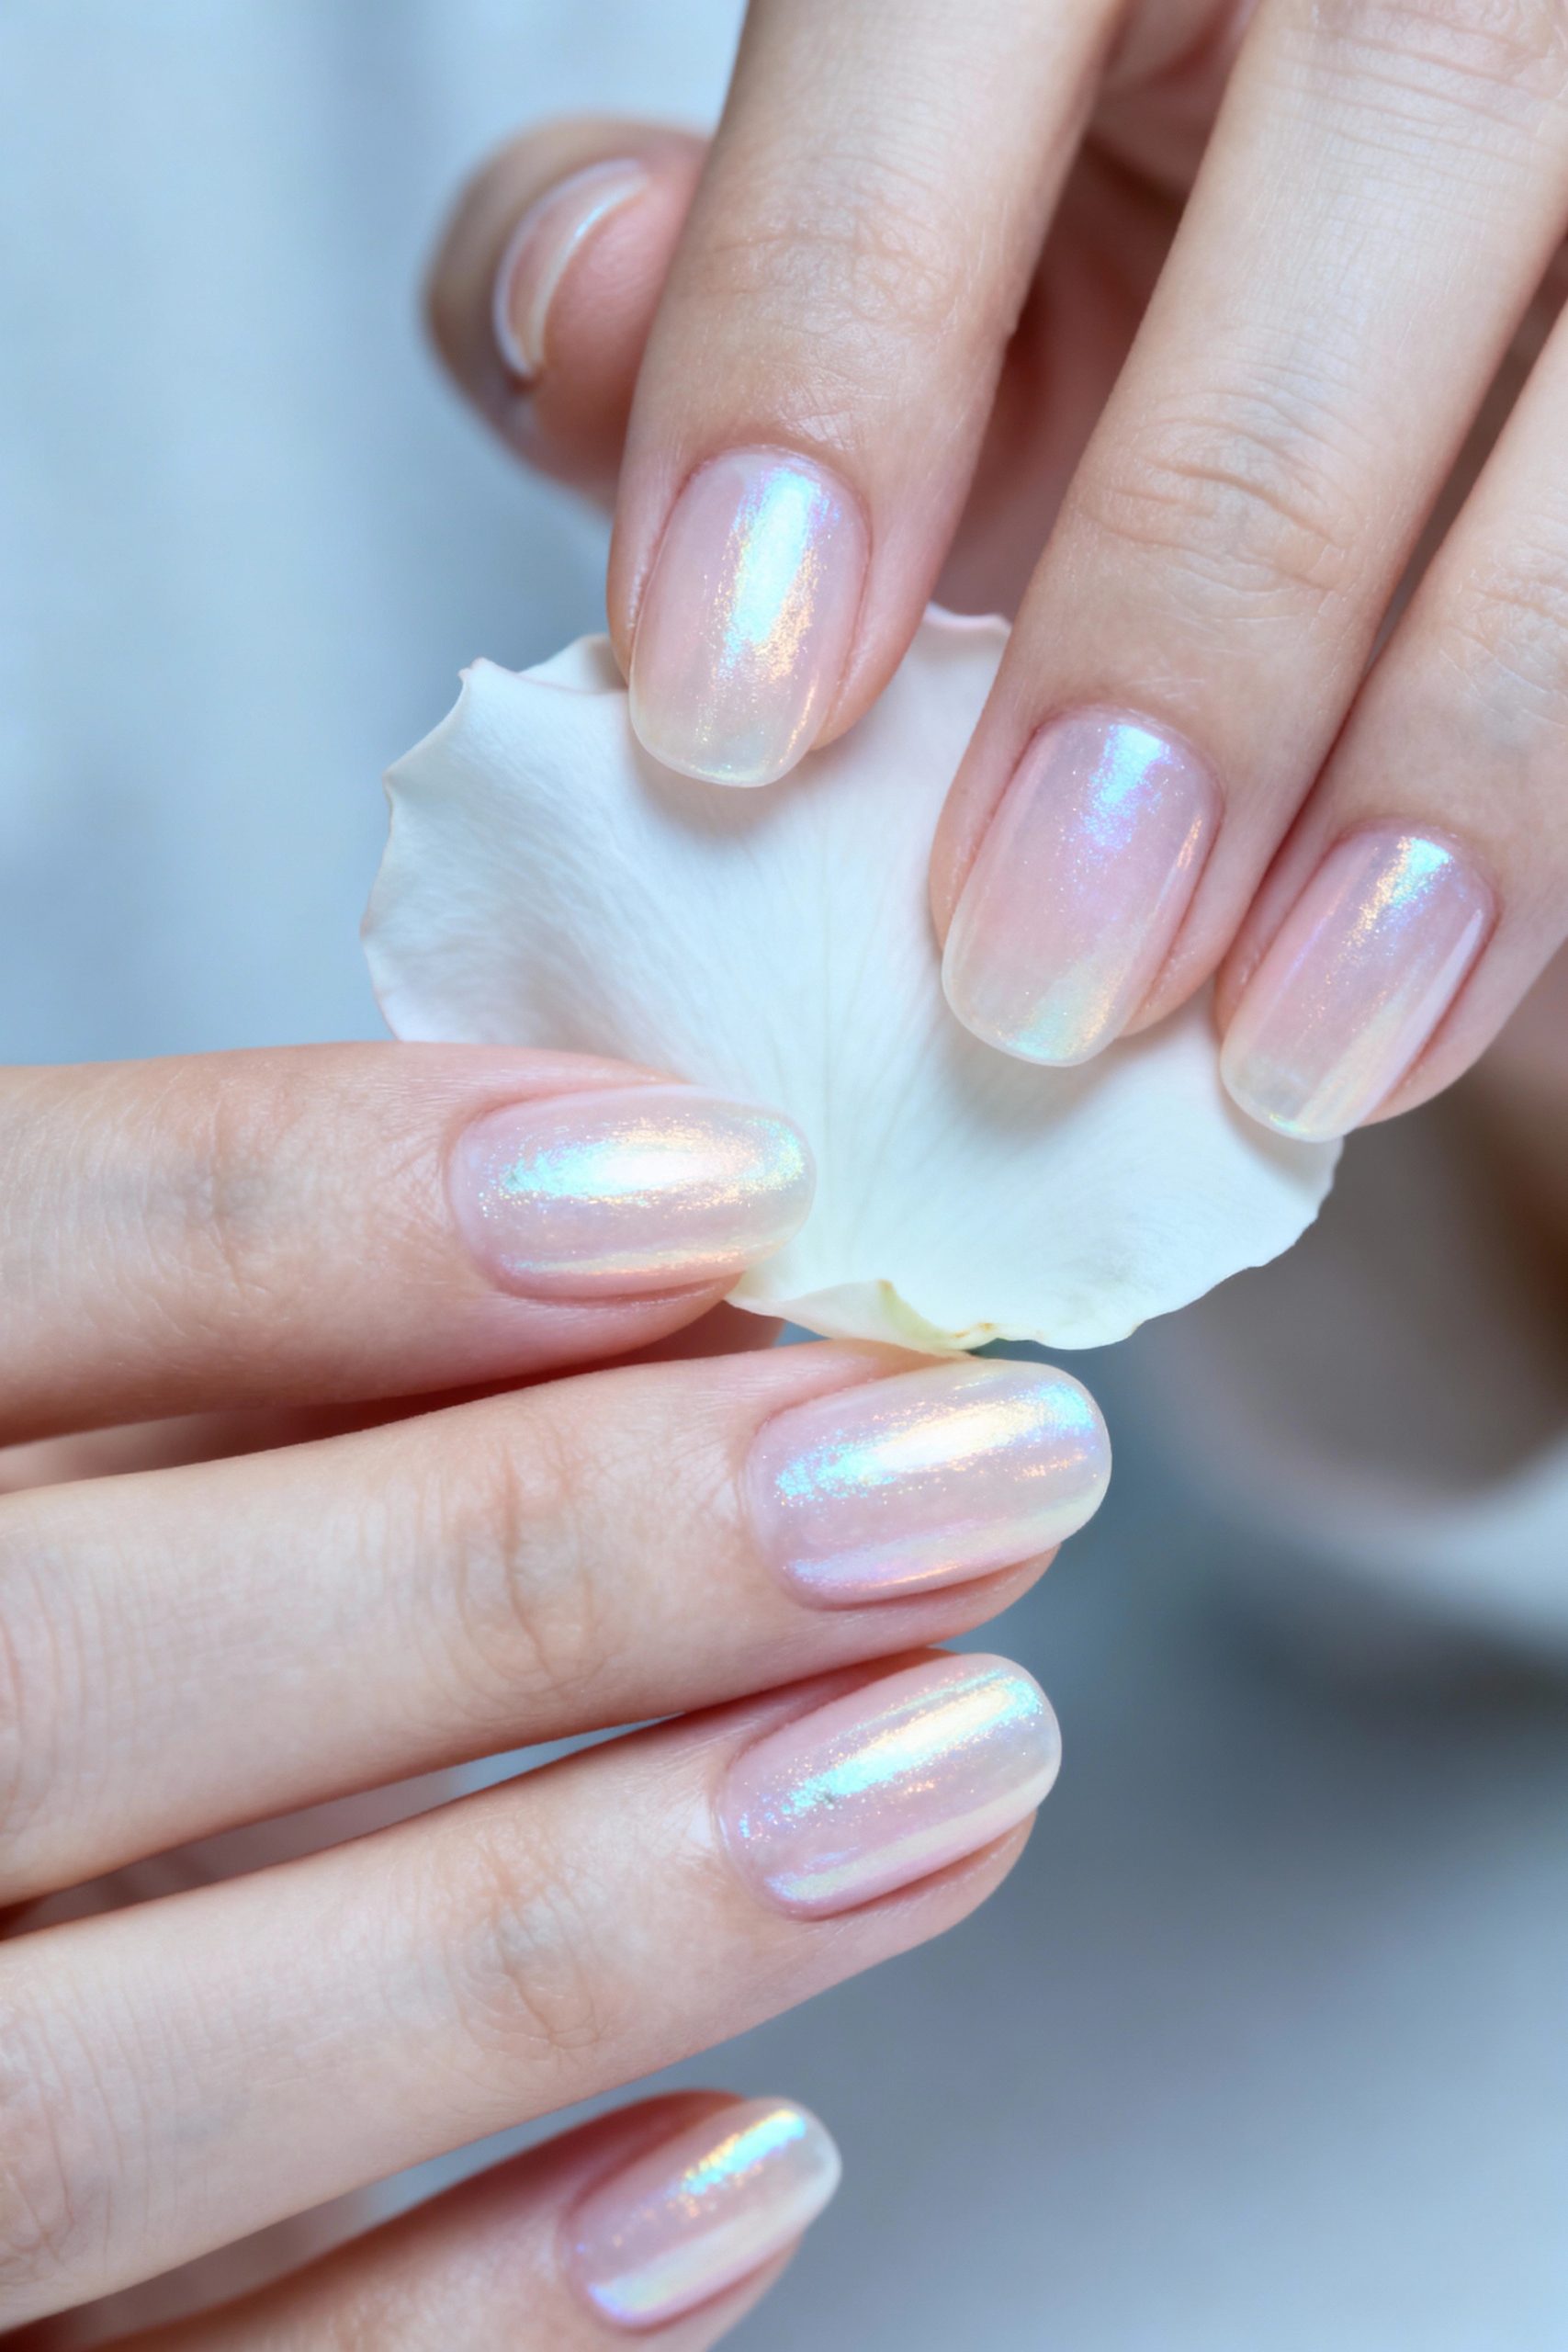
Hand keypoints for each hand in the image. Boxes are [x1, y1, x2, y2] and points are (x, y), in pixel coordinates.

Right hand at [0, 1044, 1105, 2343]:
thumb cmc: (52, 1606)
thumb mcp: (86, 1438)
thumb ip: (269, 1361)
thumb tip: (694, 1280)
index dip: (313, 1205)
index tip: (710, 1182)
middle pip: (62, 1679)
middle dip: (551, 1560)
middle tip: (952, 1472)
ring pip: (120, 2098)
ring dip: (589, 1923)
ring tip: (963, 1756)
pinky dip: (474, 2316)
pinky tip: (753, 2165)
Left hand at [426, 0, 1567, 1146]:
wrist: (1347, 318)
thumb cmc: (1088, 254)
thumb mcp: (900, 241)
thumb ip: (716, 261)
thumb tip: (569, 313)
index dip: (837, 341)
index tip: (734, 710)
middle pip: (1389, 134)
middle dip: (1192, 591)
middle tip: (1029, 961)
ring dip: (1451, 742)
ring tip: (1277, 1047)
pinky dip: (1554, 793)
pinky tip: (1414, 1005)